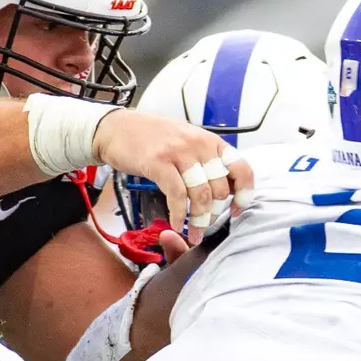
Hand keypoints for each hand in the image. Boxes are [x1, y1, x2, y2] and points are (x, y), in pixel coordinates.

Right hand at [91, 113, 252, 241]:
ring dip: (199, 220)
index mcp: (210, 141)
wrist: (116, 128)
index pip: (241, 168)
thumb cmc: (152, 138)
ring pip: (201, 194)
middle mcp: (199, 144)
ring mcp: (178, 152)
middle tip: (207, 225)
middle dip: (215, 213)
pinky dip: (179, 214)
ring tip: (195, 233)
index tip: (236, 210)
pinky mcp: (158, 163)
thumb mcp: (187, 142)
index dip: (244, 193)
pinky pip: (177, 195)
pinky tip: (177, 224)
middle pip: (220, 188)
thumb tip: (226, 190)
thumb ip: (206, 161)